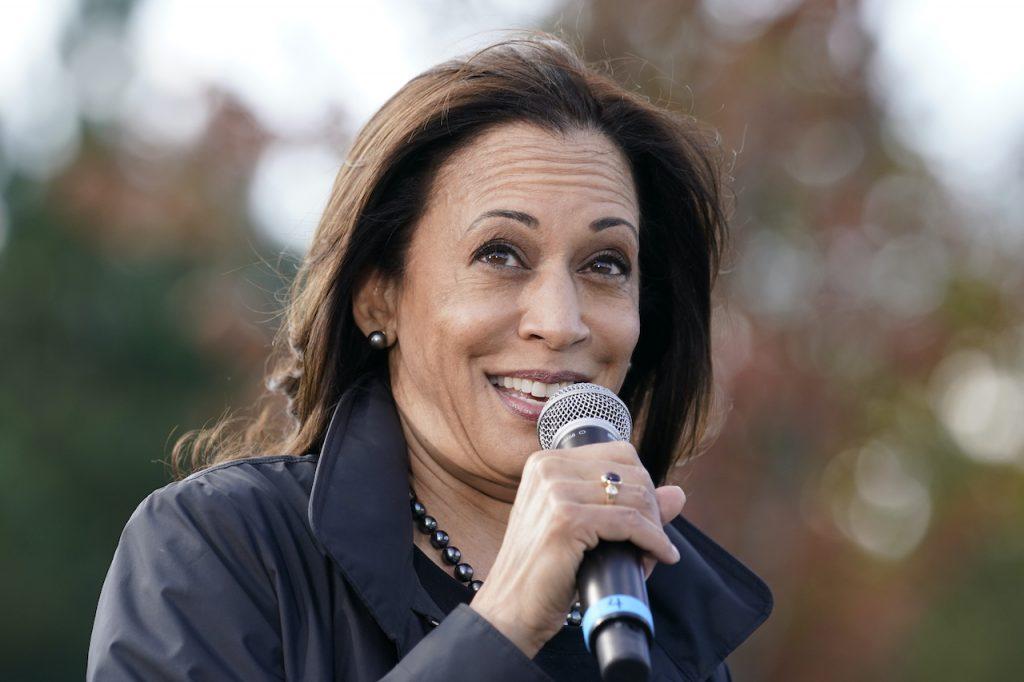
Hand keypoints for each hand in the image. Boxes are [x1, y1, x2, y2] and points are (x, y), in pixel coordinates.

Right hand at [469, 442, 686, 657]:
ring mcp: (555, 491)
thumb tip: (677, 494)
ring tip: (648, 556)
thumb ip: (627, 505)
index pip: (620, 454)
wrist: (510, 610)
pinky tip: (659, 556)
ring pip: (635, 497)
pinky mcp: (566, 519)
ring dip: (654, 530)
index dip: (642, 485)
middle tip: (650, 543)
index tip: (646, 519)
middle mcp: (547, 468)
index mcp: (546, 462)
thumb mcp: (585, 529)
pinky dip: (653, 542)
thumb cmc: (544, 572)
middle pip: (632, 472)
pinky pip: (631, 523)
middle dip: (652, 509)